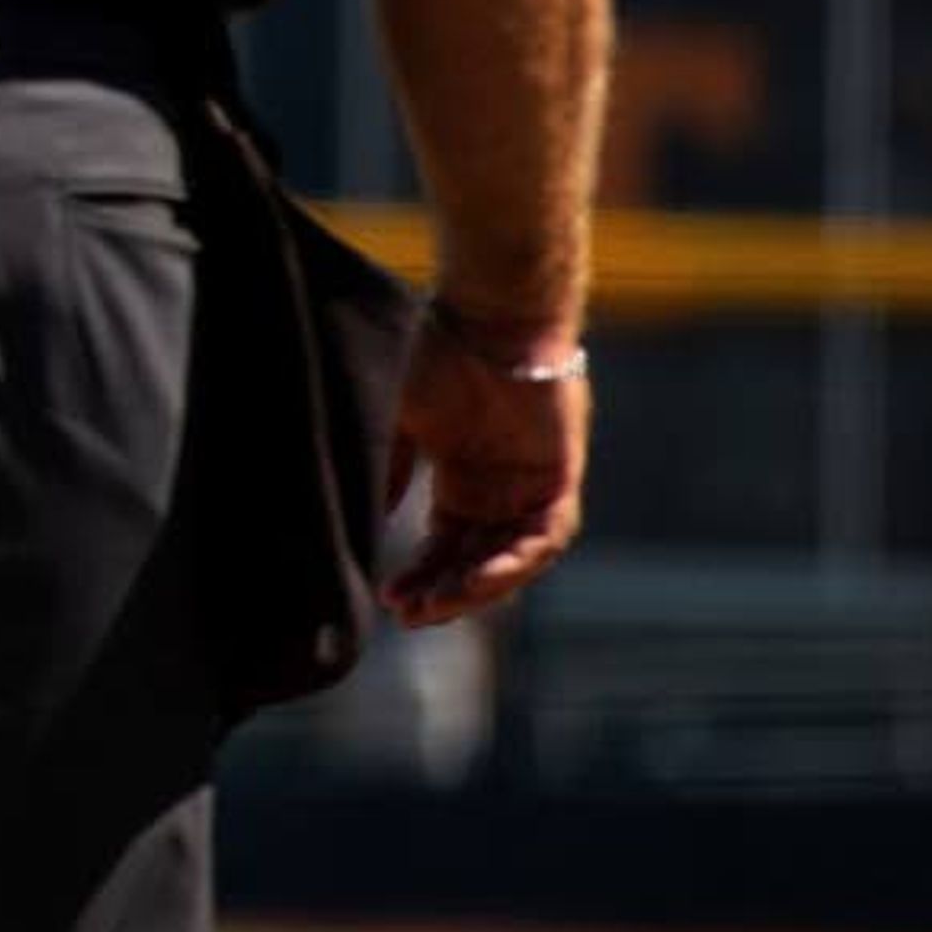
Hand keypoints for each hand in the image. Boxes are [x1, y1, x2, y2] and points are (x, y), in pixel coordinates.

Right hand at [381, 308, 589, 627]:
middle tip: (411, 614)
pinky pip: (547, 537)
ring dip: (479, 585)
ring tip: (443, 602)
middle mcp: (498, 493)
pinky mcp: (560, 479)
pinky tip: (488, 573)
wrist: (489, 317)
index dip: (419, 577)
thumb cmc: (439, 355)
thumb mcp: (402, 420)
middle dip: (444, 593)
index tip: (389, 600)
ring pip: (512, 559)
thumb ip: (389, 469)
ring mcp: (531, 488)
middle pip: (475, 563)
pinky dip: (520, 559)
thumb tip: (372, 521)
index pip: (443, 548)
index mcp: (462, 481)